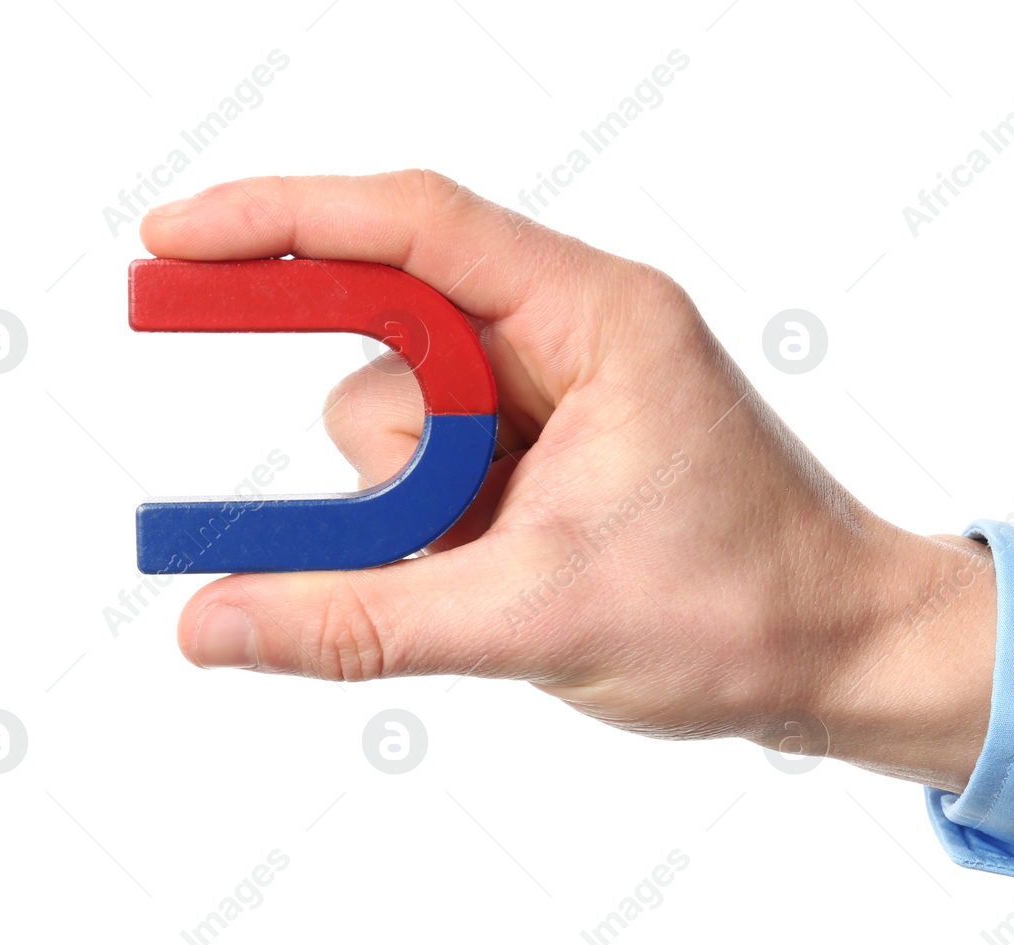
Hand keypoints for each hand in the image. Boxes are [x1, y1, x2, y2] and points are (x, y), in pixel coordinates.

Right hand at [140, 171, 995, 791]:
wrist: (844, 654)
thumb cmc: (744, 611)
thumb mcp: (537, 616)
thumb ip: (362, 619)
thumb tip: (211, 622)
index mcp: (594, 317)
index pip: (410, 228)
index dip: (279, 221)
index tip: (169, 243)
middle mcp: (572, 333)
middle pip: (394, 338)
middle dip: (388, 454)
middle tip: (431, 534)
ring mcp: (559, 394)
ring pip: (404, 416)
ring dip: (417, 511)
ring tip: (516, 578)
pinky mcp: (548, 451)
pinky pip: (437, 466)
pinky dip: (434, 528)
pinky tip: (508, 576)